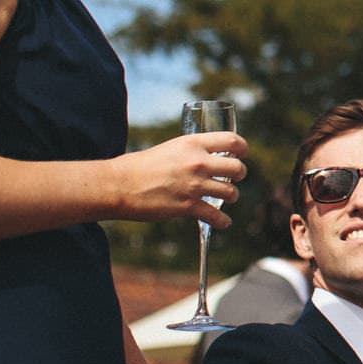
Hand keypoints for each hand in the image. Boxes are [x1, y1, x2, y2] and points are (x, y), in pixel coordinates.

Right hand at [111, 133, 248, 226]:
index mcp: (193, 144)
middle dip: (240, 174)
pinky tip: (224, 222)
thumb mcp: (171, 148)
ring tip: (228, 198)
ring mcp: (194, 186)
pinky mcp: (188, 206)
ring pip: (230, 192)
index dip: (242, 148)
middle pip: (237, 168)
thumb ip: (191, 152)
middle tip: (236, 177)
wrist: (120, 186)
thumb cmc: (140, 166)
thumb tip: (206, 157)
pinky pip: (215, 216)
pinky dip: (222, 221)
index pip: (232, 141)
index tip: (242, 153)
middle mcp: (198, 163)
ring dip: (232, 196)